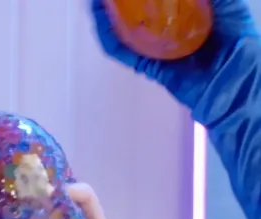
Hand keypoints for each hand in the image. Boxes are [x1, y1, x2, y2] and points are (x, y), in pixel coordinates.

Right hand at [90, 0, 256, 111]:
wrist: (236, 90)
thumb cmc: (241, 51)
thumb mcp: (232, 13)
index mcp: (193, 15)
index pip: (166, 2)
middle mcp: (173, 30)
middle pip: (142, 13)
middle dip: (123, 4)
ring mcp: (160, 49)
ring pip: (128, 30)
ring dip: (110, 17)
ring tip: (97, 3)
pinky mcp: (151, 66)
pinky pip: (127, 53)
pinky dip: (111, 40)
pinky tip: (100, 25)